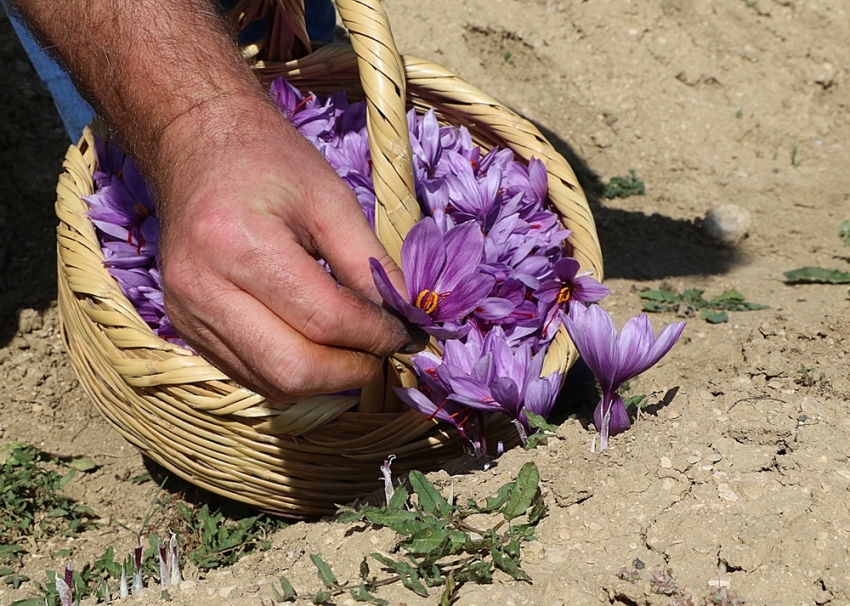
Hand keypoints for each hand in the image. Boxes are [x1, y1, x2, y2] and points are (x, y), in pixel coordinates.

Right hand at [153, 97, 419, 399]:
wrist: (196, 146)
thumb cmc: (268, 162)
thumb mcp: (331, 199)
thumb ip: (370, 263)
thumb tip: (406, 318)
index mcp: (239, 244)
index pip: (326, 320)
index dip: (377, 335)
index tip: (407, 332)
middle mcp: (203, 289)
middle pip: (294, 369)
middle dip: (352, 370)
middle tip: (383, 351)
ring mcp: (188, 315)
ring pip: (272, 384)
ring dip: (326, 379)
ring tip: (355, 350)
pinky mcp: (186, 328)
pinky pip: (250, 375)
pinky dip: (293, 373)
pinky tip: (318, 348)